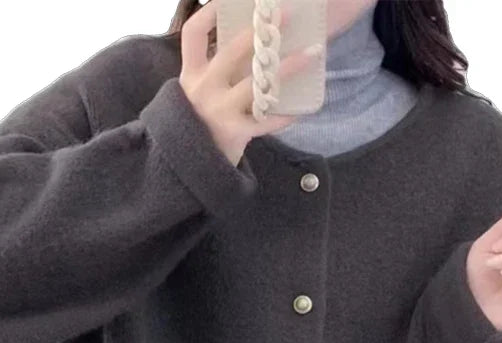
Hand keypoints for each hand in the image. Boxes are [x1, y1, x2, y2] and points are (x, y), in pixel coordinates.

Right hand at [178, 0, 322, 165]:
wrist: (188, 168)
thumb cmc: (199, 124)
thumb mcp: (197, 94)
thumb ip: (214, 71)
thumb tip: (252, 46)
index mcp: (191, 74)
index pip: (193, 34)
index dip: (210, 11)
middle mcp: (202, 89)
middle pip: (231, 52)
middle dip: (259, 32)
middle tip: (285, 15)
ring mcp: (218, 111)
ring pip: (256, 84)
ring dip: (288, 66)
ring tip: (312, 52)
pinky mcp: (234, 133)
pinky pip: (266, 121)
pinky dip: (285, 115)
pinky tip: (302, 109)